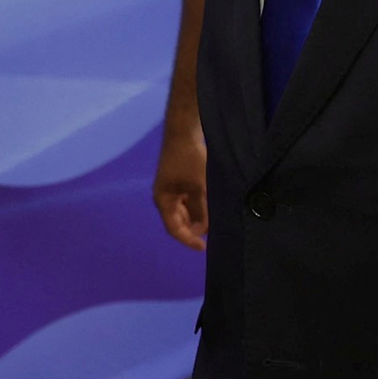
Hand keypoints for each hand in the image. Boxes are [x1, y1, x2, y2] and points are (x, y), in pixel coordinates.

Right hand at [153, 115, 208, 250]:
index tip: (203, 248)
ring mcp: (171, 188)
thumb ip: (201, 210)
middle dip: (194, 229)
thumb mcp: (198, 187)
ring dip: (197, 218)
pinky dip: (198, 207)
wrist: (184, 131)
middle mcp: (165, 196)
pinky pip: (188, 201)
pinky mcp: (179, 181)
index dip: (188, 240)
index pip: (174, 228)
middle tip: (213, 235)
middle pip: (179, 221)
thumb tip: (203, 230)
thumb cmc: (189, 159)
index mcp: (163, 199)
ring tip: (214, 222)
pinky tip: (211, 207)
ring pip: (184, 212)